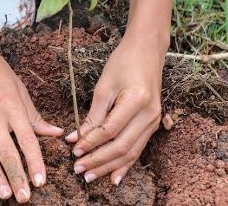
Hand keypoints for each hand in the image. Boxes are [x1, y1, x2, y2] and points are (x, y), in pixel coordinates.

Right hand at [0, 41, 63, 202]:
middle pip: (7, 153)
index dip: (35, 162)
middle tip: (25, 197)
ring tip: (6, 195)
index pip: (27, 140)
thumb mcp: (19, 89)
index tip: (41, 181)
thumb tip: (56, 133)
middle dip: (18, 178)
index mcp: (12, 106)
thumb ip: (35, 115)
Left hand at [65, 35, 163, 184]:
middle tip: (78, 170)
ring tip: (91, 176)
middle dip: (98, 161)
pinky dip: (125, 163)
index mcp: (137, 101)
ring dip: (109, 166)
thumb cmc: (123, 63)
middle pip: (122, 147)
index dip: (90, 143)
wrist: (147, 51)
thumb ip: (93, 114)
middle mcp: (150, 115)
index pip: (110, 130)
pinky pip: (139, 148)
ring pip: (131, 152)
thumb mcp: (104, 85)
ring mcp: (154, 121)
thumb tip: (76, 138)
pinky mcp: (153, 124)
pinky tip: (114, 176)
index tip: (73, 151)